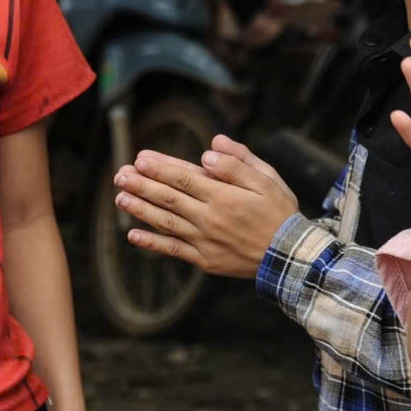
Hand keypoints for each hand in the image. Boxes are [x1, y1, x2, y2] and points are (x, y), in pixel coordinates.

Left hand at [114, 135, 298, 279]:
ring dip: (140, 209)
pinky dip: (152, 243)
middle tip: (120, 174)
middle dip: (142, 184)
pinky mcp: (205, 260)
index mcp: (224, 196)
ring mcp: (205, 241)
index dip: (160, 167)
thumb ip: (238, 164)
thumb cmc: (280, 212)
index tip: (141, 158)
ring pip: (165, 222)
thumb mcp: (268, 180)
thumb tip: (209, 151)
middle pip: (169, 198)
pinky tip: (133, 235)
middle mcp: (209, 218)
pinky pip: (173, 250)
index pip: (184, 177)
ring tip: (120, 197)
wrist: (290, 256)